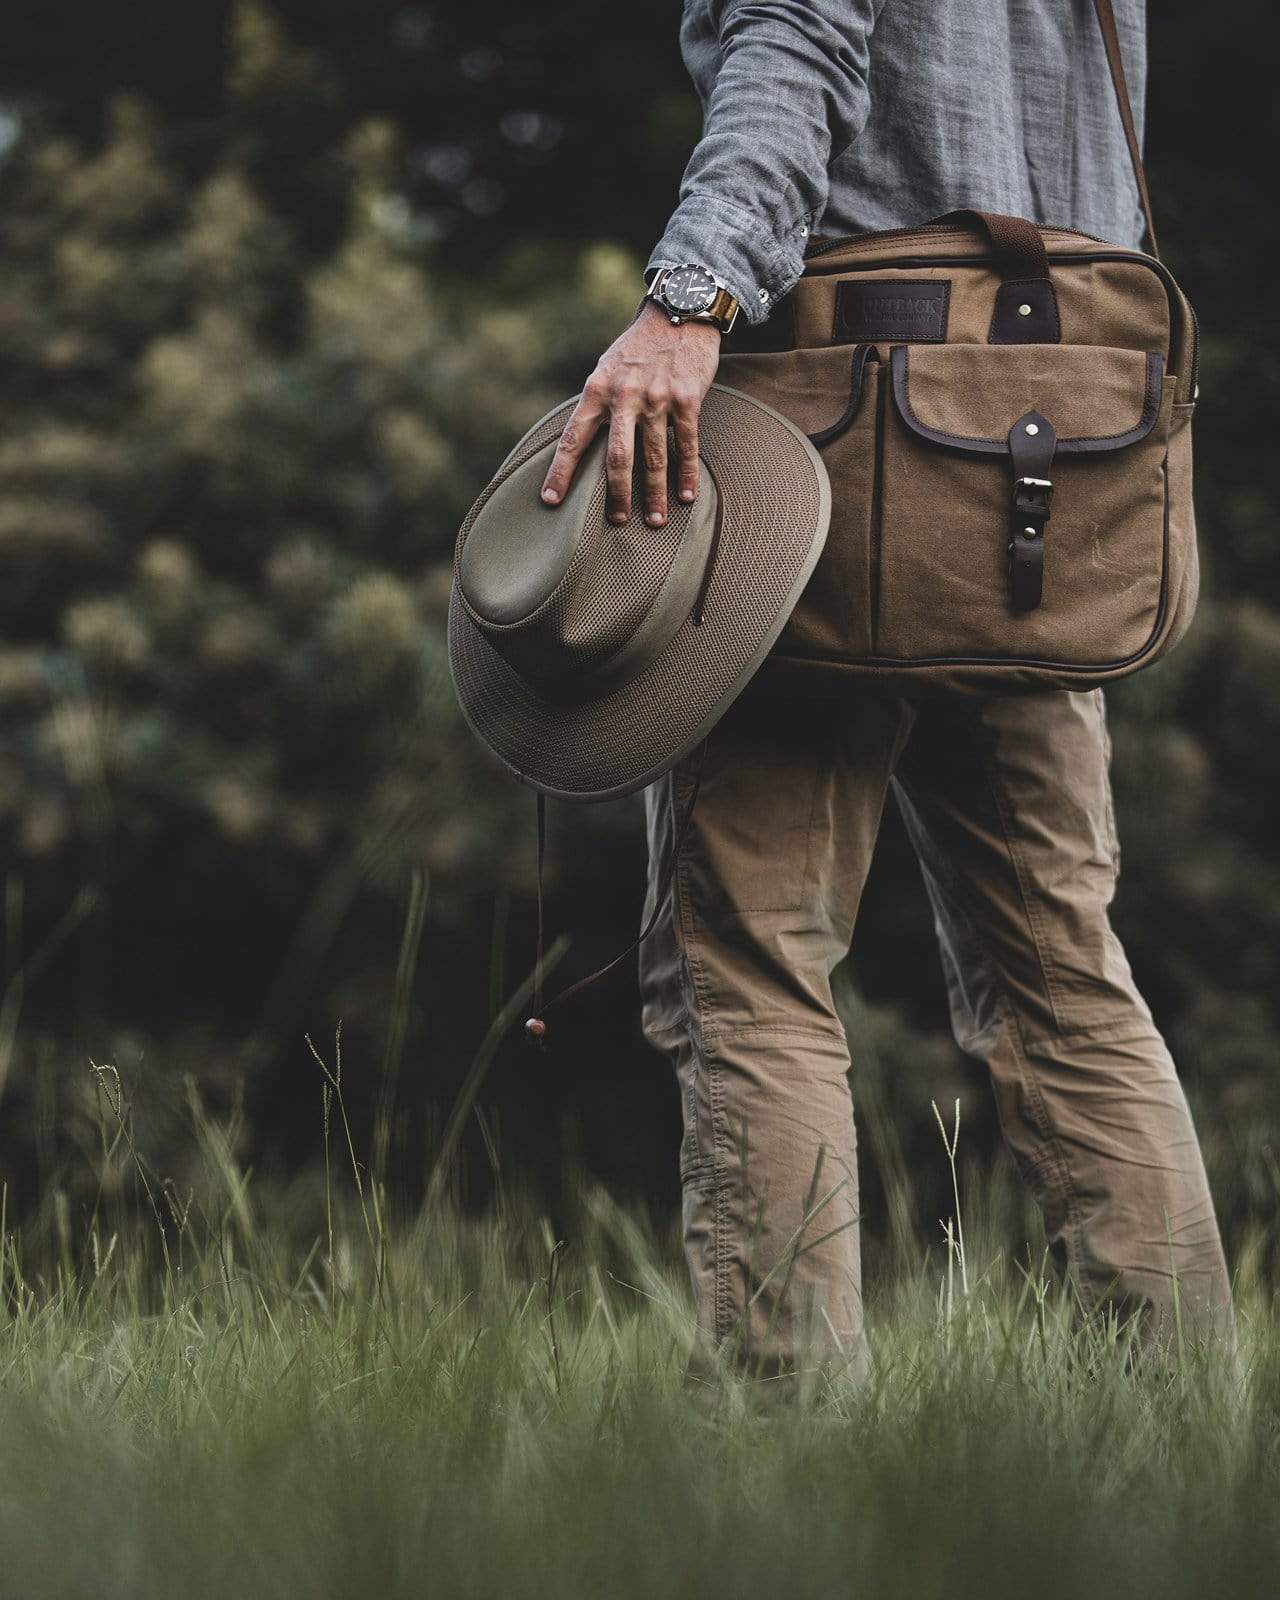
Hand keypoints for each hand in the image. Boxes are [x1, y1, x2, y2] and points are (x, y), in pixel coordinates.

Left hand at [540, 299, 721, 526]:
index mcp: (597, 390)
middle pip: (617, 457)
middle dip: (616, 494)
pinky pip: (686, 445)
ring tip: (654, 521)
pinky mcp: (687, 399)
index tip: (550, 500)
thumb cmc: (638, 348)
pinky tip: (686, 497)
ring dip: (654, 494)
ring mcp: (657, 398)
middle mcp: (624, 396)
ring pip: (654, 457)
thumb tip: (584, 442)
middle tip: (617, 521)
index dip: (561, 471)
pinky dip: (687, 475)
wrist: (679, 313)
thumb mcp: (607, 368)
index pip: (574, 438)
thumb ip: (597, 403)